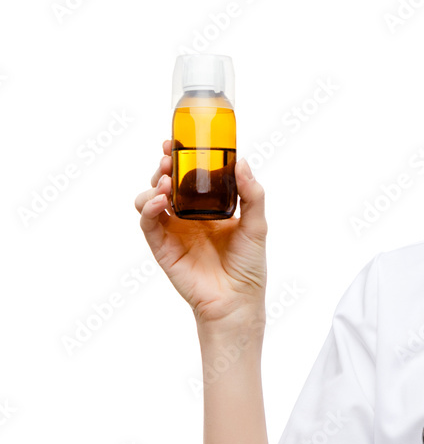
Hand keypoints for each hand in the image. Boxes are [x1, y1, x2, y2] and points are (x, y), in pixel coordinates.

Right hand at [134, 140, 267, 325]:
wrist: (237, 300)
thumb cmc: (248, 266)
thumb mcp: (257, 225)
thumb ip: (252, 194)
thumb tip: (242, 162)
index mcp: (208, 209)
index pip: (188, 177)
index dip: (179, 158)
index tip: (176, 142)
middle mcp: (187, 217)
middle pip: (165, 183)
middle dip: (163, 166)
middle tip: (167, 157)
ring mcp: (172, 231)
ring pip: (150, 199)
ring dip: (153, 185)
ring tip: (164, 182)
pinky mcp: (162, 247)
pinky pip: (147, 222)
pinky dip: (149, 207)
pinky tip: (160, 201)